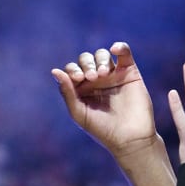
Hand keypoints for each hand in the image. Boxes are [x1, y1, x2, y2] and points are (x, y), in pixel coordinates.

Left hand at [52, 42, 160, 157]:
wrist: (130, 138)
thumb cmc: (102, 129)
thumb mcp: (79, 113)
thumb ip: (67, 92)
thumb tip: (55, 71)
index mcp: (81, 89)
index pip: (72, 70)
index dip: (72, 70)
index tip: (79, 78)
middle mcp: (96, 80)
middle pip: (86, 59)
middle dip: (86, 64)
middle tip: (91, 77)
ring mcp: (113, 75)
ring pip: (102, 55)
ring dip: (99, 59)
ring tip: (102, 73)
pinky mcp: (130, 72)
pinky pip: (124, 53)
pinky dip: (120, 47)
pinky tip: (115, 49)